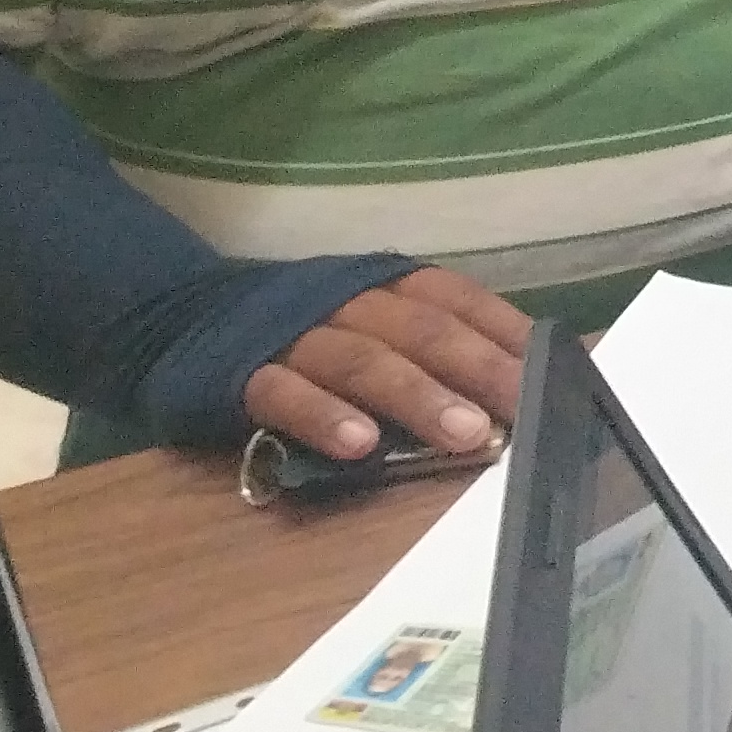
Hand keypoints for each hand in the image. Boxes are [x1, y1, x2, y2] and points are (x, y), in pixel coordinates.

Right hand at [242, 266, 533, 459]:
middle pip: (422, 329)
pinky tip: (359, 446)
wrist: (174, 316)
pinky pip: (285, 393)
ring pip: (363, 359)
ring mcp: (293, 334)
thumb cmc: (301, 332)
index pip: (458, 300)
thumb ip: (428, 348)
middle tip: (526, 409)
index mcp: (385, 285)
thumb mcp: (369, 324)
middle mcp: (347, 300)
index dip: (506, 332)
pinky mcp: (241, 372)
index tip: (558, 370)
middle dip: (479, 369)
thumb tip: (517, 386)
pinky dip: (324, 416)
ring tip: (465, 436)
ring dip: (419, 396)